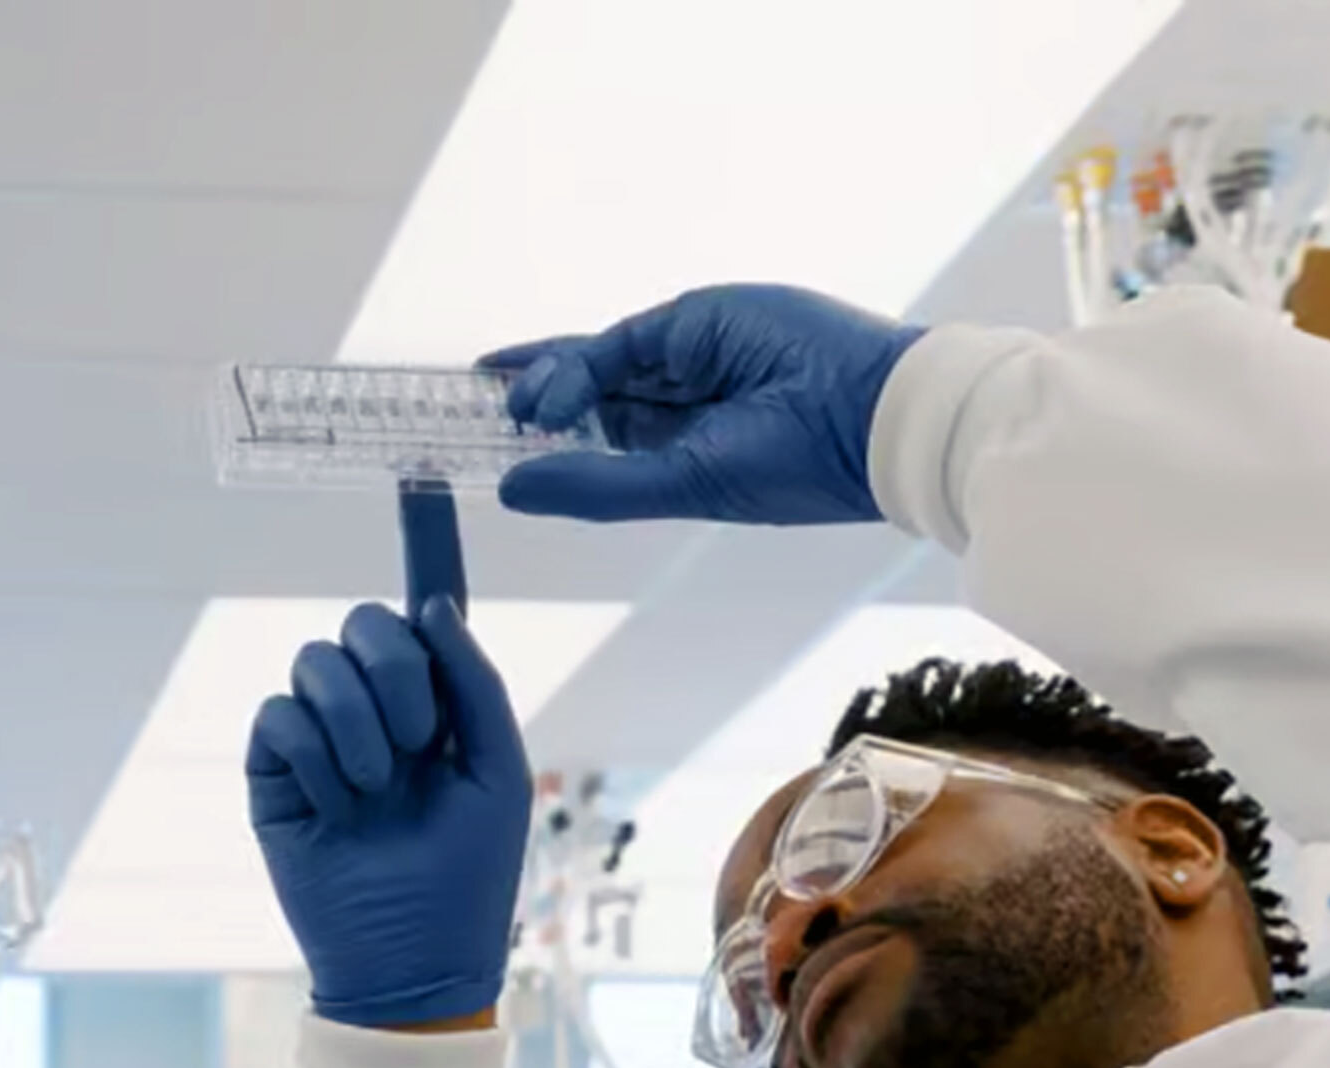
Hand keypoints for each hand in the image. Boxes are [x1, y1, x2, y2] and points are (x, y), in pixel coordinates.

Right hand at [246, 481, 530, 1026]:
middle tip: (414, 744)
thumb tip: (432, 608)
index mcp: (437, 702)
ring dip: (358, 725)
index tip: (420, 479)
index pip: (424, 612)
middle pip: (366, 623)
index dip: (423, 544)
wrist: (412, 960)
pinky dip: (317, 756)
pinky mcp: (273, 770)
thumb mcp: (498, 773)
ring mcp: (320, 737)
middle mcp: (375, 708)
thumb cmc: (468, 877)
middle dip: (396, 674)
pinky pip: (281, 715)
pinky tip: (336, 804)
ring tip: (375, 789)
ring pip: (317, 662)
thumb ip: (475, 684)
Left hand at [484, 284, 926, 525]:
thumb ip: (594, 486)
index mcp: (678, 452)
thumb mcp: (679, 487)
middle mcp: (678, 402)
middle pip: (583, 394)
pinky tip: (544, 394)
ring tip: (506, 408)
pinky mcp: (697, 318)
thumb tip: (511, 487)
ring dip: (544, 384)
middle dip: (525, 399)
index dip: (538, 438)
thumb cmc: (791, 468)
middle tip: (459, 410)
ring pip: (593, 363)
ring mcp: (687, 355)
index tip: (482, 443)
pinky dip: (576, 364)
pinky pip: (620, 341)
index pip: (592, 438)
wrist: (871, 413)